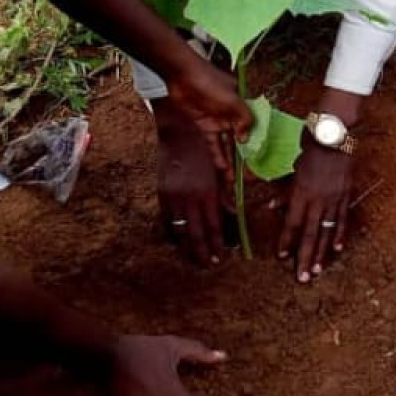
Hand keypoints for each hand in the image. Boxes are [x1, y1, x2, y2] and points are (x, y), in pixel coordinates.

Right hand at [154, 100, 227, 266]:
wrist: (178, 130)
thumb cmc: (204, 148)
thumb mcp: (219, 169)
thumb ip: (226, 192)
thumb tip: (234, 212)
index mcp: (207, 192)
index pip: (213, 226)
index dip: (217, 244)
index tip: (221, 257)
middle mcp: (189, 198)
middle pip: (195, 234)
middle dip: (202, 252)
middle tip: (208, 265)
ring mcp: (173, 197)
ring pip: (178, 231)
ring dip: (186, 248)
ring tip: (193, 259)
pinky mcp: (162, 193)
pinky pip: (166, 220)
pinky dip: (171, 234)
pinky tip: (177, 241)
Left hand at [164, 52, 251, 178]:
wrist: (182, 74)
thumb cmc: (210, 82)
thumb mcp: (232, 100)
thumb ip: (244, 119)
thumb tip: (245, 139)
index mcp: (243, 105)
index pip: (254, 128)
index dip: (257, 145)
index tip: (259, 161)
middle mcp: (233, 114)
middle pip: (240, 140)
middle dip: (243, 158)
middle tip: (246, 178)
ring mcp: (218, 120)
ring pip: (227, 144)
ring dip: (230, 160)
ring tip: (233, 179)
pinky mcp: (204, 124)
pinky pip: (213, 142)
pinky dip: (218, 154)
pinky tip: (223, 167)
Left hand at [276, 139, 353, 283]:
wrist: (334, 134)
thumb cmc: (310, 147)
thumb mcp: (293, 167)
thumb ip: (285, 189)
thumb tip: (272, 206)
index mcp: (301, 192)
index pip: (292, 222)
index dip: (287, 240)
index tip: (282, 256)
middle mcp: (318, 200)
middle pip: (309, 233)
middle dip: (304, 257)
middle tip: (302, 278)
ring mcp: (334, 199)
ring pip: (326, 231)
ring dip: (321, 252)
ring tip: (317, 270)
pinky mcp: (346, 195)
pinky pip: (343, 219)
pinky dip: (340, 234)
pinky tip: (337, 249)